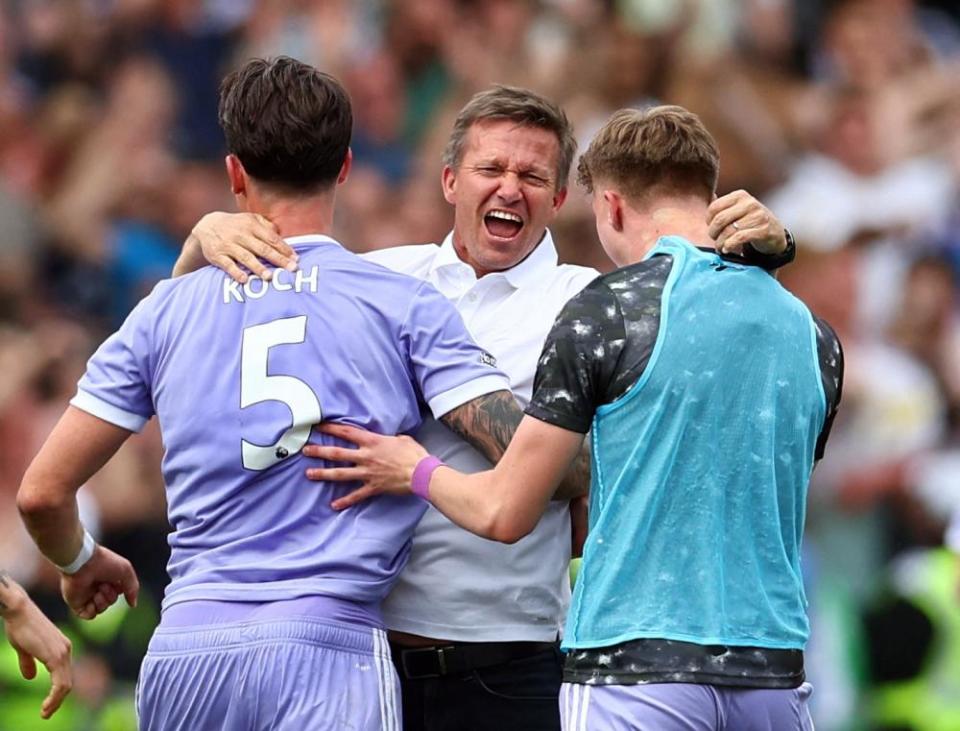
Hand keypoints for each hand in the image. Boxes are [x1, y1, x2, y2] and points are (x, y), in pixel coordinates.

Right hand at [2, 586, 71, 718]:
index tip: (48, 706)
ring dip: (56, 702)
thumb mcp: (25, 648)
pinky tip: (46, 706)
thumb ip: (29, 662)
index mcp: (61, 648)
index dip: (57, 692)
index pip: (64, 675)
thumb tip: (30, 677)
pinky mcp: (56, 655)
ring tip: (45, 713)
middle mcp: (66, 650)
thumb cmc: (20, 626)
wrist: (19, 611)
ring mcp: (63, 652)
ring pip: (65, 685)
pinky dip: (55, 697)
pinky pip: (60, 682)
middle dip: (58, 700)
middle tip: (46, 713)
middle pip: (67, 682)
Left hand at [61, 545, 138, 620]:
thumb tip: (133, 605)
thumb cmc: (105, 563)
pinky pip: (88, 615)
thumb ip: (133, 588)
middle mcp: (97, 587)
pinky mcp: (76, 603)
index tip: (116, 582)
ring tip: (98, 592)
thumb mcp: (126, 571)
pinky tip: (92, 602)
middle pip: (110, 601)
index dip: (120, 590)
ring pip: (101, 609)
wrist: (82, 563)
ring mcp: (87, 596)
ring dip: (102, 602)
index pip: (118, 592)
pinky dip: (92, 612)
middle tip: (104, 586)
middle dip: (110, 596)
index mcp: (108, 579)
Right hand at [191, 212, 296, 282]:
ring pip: (245, 257)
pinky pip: (228, 265)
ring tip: (269, 277)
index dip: (284, 249)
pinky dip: (236, 272)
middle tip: (292, 269)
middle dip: (278, 259)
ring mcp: (228, 245)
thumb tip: (282, 235)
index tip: (296, 259)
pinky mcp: (217, 255)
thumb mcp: (250, 219)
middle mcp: (241, 235)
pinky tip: (245, 280)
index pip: (271, 238)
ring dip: (258, 267)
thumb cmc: (236, 225)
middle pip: (262, 248)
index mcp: (251, 225)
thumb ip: (266, 226)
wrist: (206, 226)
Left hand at [302, 423, 428, 509]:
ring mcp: (368, 473)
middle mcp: (366, 457)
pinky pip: (356, 495)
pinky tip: (334, 505)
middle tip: (305, 450)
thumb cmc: (414, 454)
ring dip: (323, 474)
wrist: (421, 473)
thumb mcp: (402, 438)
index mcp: (372, 442)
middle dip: (319, 451)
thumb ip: (389, 438)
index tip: (318, 426)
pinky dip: (345, 501)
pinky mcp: (373, 487)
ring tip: (309, 474)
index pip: (347, 432)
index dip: (331, 428)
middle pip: (337, 453)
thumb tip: (389, 438)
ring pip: (340, 474)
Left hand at [707, 189, 785, 255]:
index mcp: (740, 195)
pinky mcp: (763, 230)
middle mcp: (750, 203)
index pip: (714, 207)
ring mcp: (758, 216)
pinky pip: (740, 238)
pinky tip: (727, 249)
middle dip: (713, 233)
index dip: (708, 221)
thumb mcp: (738, 209)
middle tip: (715, 240)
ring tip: (720, 247)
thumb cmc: (750, 221)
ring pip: (729, 230)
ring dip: (720, 243)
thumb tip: (709, 196)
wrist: (774, 232)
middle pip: (720, 219)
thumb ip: (723, 205)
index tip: (711, 228)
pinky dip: (730, 245)